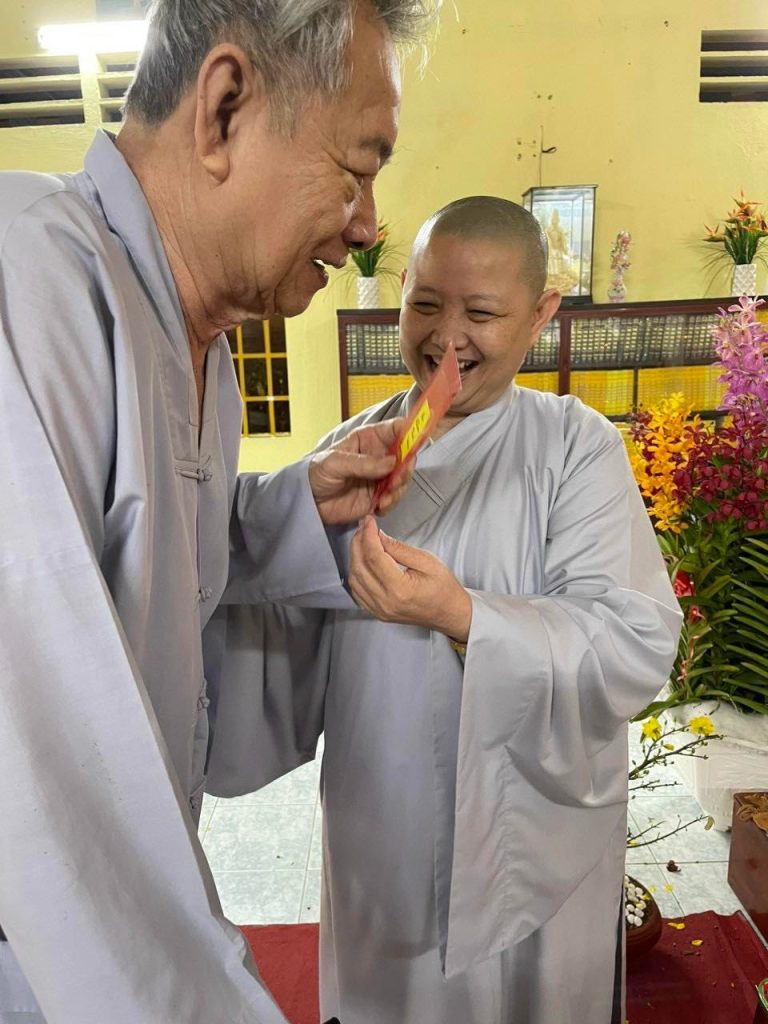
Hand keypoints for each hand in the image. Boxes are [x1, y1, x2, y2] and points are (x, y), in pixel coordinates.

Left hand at [309, 419, 412, 524]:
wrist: (308, 502)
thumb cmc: (317, 473)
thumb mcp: (335, 463)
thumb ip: (364, 463)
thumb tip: (391, 462)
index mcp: (369, 439)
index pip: (396, 429)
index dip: (411, 430)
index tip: (419, 438)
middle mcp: (379, 456)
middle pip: (406, 456)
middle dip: (406, 468)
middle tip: (396, 479)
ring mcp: (380, 477)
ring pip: (403, 478)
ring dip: (399, 488)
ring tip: (384, 497)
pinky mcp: (378, 496)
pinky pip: (394, 498)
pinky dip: (392, 502)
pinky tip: (380, 506)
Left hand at [348, 516, 472, 640]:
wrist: (450, 613)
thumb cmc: (444, 588)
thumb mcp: (427, 561)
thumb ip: (399, 548)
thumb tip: (378, 535)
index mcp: (400, 589)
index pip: (374, 557)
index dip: (368, 536)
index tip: (369, 522)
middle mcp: (385, 602)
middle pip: (360, 567)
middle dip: (358, 543)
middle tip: (364, 527)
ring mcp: (379, 610)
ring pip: (354, 580)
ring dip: (355, 557)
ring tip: (362, 541)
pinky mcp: (377, 613)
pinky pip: (357, 591)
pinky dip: (356, 573)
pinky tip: (362, 561)